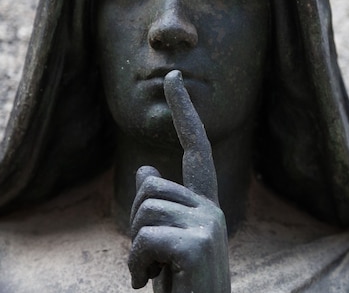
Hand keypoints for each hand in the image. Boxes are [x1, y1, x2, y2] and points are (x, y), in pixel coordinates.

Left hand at [128, 70, 229, 292]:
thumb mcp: (164, 240)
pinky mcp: (198, 244)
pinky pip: (146, 239)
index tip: (174, 77)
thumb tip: (147, 170)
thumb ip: (159, 205)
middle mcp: (212, 207)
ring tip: (152, 273)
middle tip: (151, 259)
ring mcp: (210, 224)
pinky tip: (150, 282)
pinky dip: (137, 267)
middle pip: (150, 187)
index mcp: (205, 203)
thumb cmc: (181, 281)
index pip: (196, 148)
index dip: (184, 112)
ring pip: (145, 211)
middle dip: (137, 224)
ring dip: (136, 250)